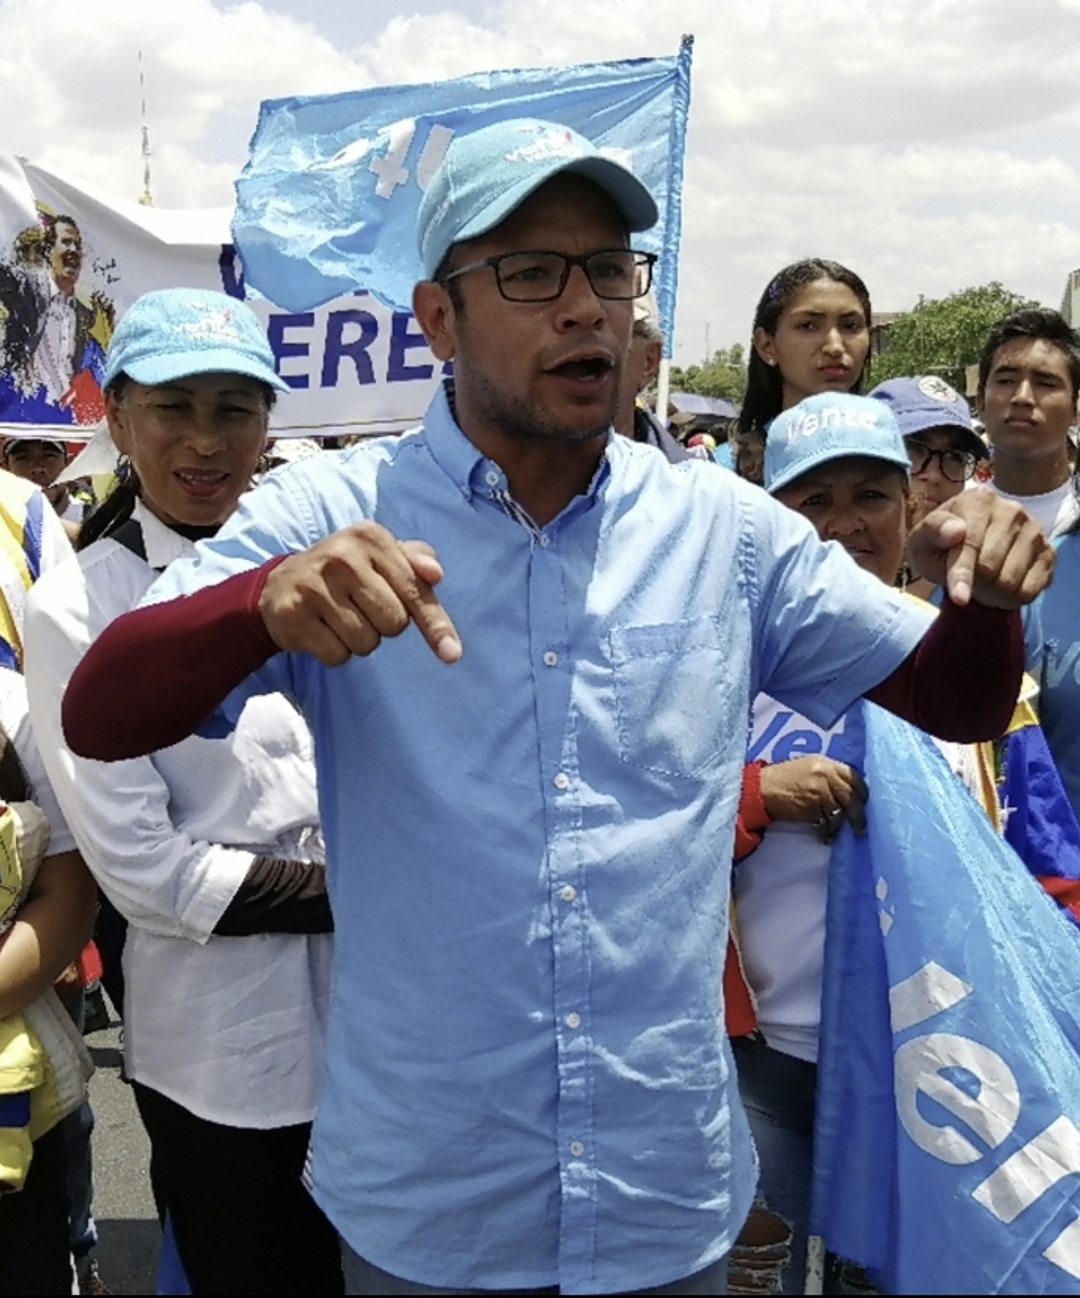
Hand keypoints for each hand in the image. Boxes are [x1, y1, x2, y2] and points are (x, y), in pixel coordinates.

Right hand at [258, 521, 461, 666]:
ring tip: (339, 616)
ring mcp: (314, 584)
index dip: (435, 625)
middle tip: (361, 607)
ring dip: (359, 640)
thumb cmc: (347, 573)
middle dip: (384, 625)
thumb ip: (415, 562)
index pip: (415, 591)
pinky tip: (321, 629)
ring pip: (367, 643)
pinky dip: (335, 652)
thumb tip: (435, 573)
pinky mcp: (293, 614)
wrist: (281, 585)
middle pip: (394, 623)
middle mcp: (342, 555)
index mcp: (371, 537)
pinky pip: (337, 655)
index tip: (452, 654)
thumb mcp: (382, 557)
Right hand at [759, 757, 867, 842]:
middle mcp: (825, 775)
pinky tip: (824, 836)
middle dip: (858, 814)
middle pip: (851, 796)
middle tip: (860, 827)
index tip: (864, 803)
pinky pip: (826, 823)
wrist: (761, 789)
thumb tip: (848, 791)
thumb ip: (828, 775)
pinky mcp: (811, 808)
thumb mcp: (808, 767)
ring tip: (836, 832)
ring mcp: (819, 791)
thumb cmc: (782, 779)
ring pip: (839, 812)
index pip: (854, 776)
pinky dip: (826, 832)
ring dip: (839, 825)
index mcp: (826, 763)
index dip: (862, 792)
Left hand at [907, 487, 1054, 607]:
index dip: (962, 574)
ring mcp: (1035, 531)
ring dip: (991, 593)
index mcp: (979, 500)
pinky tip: (1001, 586)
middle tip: (966, 579)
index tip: (959, 598)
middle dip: (973, 582)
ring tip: (982, 581)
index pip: (972, 544)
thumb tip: (956, 530)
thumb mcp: (922, 539)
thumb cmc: (939, 545)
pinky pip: (1030, 590)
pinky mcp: (1049, 552)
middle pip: (991, 567)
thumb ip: (932, 531)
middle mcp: (1012, 510)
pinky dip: (1011, 598)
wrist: (966, 549)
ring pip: (1010, 582)